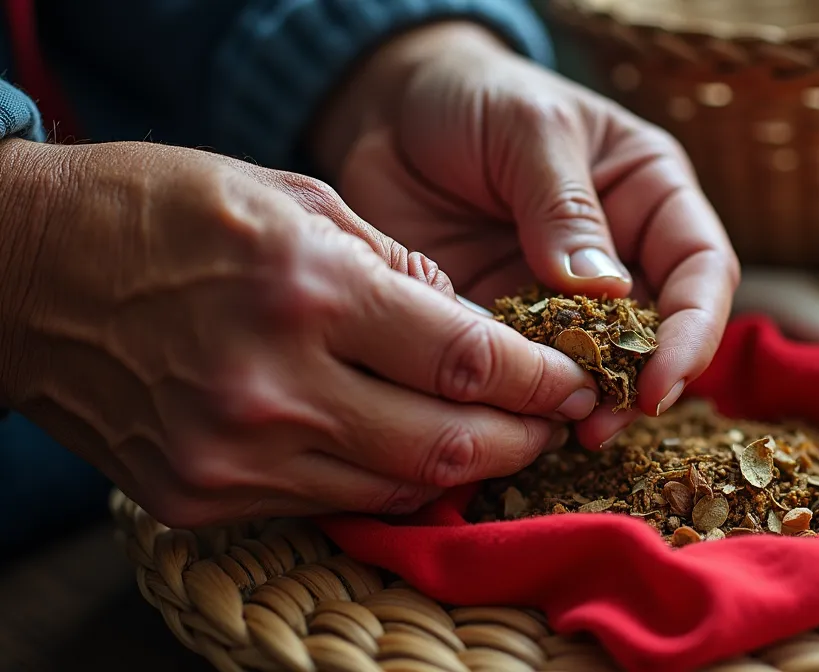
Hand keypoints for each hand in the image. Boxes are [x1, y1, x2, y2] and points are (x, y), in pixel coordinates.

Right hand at [0, 139, 596, 527]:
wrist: (24, 273)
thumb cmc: (163, 212)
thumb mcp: (295, 197)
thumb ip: (396, 266)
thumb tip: (467, 328)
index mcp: (308, 291)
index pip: (468, 362)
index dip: (542, 381)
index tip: (576, 382)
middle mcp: (275, 387)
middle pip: (447, 448)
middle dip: (522, 441)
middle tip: (553, 424)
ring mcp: (233, 456)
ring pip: (395, 490)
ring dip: (459, 471)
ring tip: (493, 440)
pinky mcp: (199, 499)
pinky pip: (327, 505)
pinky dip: (379, 481)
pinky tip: (402, 450)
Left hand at [311, 22, 740, 447]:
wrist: (387, 112)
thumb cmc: (476, 97)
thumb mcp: (528, 129)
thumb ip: (565, 205)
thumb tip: (604, 292)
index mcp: (651, 194)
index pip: (701, 269)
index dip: (692, 331)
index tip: (658, 381)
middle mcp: (623, 252)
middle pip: (659, 334)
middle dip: (638, 384)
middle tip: (598, 425)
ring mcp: (566, 298)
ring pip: (599, 367)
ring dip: (586, 404)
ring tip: (559, 433)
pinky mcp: (511, 326)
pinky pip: (532, 375)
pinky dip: (528, 403)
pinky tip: (511, 420)